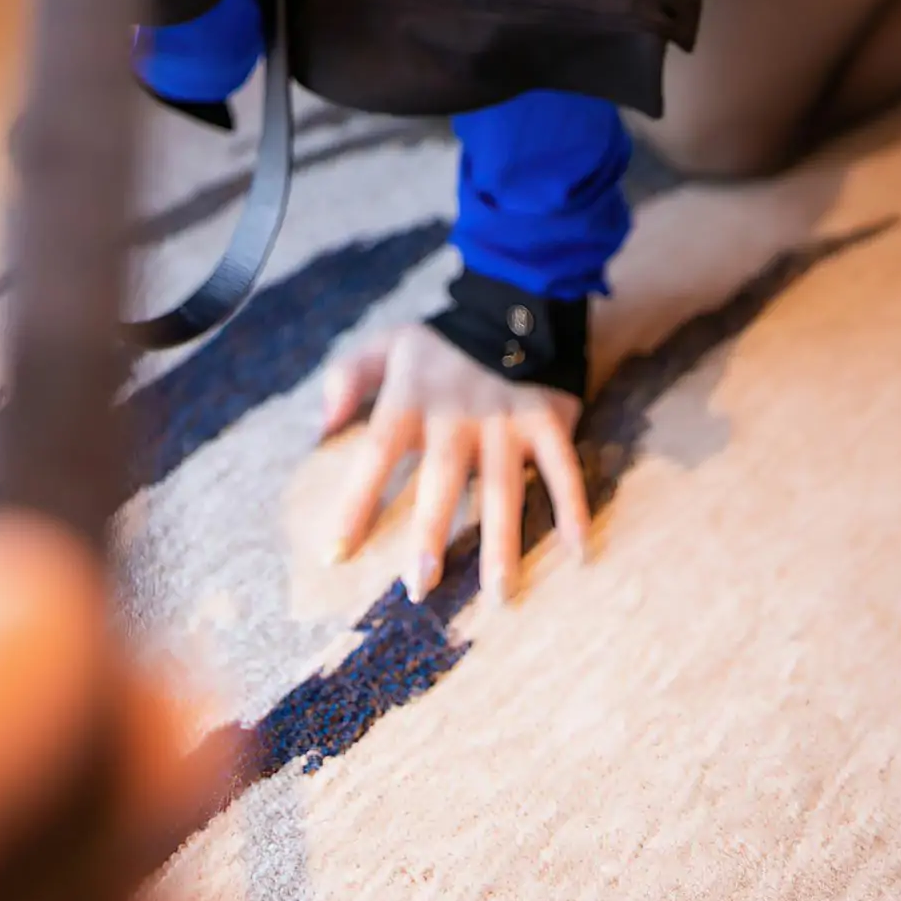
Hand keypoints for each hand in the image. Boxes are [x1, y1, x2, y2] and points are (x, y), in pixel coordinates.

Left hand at [320, 323, 588, 606]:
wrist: (514, 305)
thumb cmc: (440, 345)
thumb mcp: (386, 345)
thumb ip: (348, 377)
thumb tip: (322, 427)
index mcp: (413, 395)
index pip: (378, 451)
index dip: (356, 501)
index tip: (335, 554)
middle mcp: (460, 411)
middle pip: (443, 476)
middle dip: (431, 533)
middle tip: (419, 588)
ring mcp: (508, 418)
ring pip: (504, 486)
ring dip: (502, 541)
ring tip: (500, 595)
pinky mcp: (548, 419)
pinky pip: (564, 468)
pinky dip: (573, 507)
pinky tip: (578, 552)